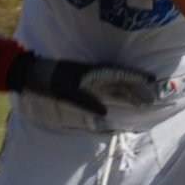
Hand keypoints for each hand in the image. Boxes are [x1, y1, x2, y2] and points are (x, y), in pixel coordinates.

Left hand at [8, 52, 157, 115]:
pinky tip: (119, 96)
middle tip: (150, 99)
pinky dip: (116, 91)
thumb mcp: (66, 92)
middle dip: (136, 89)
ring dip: (127, 91)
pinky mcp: (83, 81)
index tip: (151, 80)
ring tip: (140, 100)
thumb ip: (86, 101)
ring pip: (114, 83)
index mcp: (93, 72)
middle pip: (120, 80)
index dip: (136, 77)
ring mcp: (89, 76)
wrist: (32, 73)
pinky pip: (105, 85)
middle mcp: (94, 73)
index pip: (120, 74)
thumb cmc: (49, 81)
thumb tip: (105, 112)